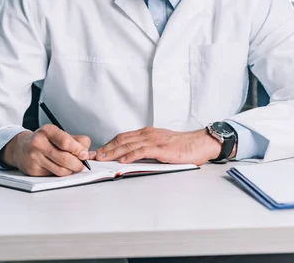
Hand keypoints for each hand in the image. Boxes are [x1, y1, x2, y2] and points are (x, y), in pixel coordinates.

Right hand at [0, 125, 92, 176]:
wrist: (21, 147)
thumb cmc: (43, 140)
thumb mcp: (58, 134)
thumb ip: (76, 140)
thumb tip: (88, 152)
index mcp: (47, 130)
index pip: (66, 142)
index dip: (79, 150)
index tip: (85, 154)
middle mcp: (38, 143)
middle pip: (64, 158)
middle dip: (77, 164)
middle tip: (82, 164)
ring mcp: (34, 158)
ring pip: (60, 170)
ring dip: (71, 170)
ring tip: (72, 167)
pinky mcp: (33, 170)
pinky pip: (53, 175)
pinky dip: (61, 173)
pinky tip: (61, 168)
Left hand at [95, 127, 221, 165]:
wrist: (199, 143)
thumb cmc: (182, 146)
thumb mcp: (161, 145)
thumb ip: (147, 149)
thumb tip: (132, 158)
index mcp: (147, 133)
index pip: (123, 137)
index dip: (108, 144)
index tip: (98, 151)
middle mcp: (147, 134)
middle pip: (121, 139)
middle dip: (106, 148)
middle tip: (93, 155)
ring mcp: (153, 140)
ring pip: (128, 145)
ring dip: (113, 152)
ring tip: (102, 158)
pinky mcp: (160, 148)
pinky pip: (141, 151)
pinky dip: (129, 155)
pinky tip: (121, 161)